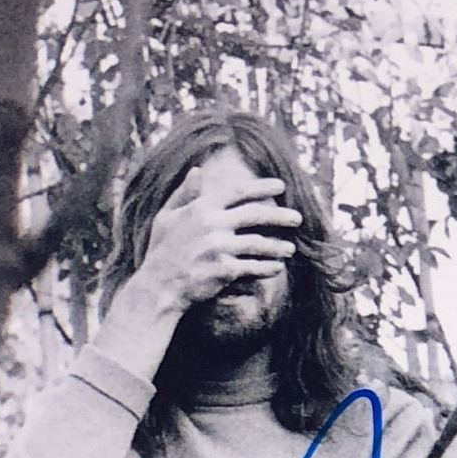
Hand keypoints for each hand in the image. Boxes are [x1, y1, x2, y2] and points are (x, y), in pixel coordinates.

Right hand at [135, 165, 303, 311]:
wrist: (157, 286)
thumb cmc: (161, 251)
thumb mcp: (166, 217)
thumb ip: (184, 193)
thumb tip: (198, 170)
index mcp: (201, 208)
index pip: (237, 192)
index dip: (261, 188)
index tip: (281, 186)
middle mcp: (212, 224)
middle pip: (255, 215)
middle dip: (280, 216)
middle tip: (299, 218)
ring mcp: (219, 248)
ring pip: (259, 244)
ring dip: (278, 247)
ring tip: (290, 249)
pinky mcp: (224, 270)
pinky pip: (254, 267)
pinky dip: (268, 267)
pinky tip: (277, 268)